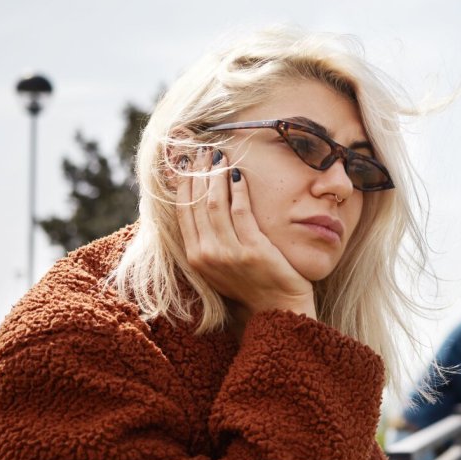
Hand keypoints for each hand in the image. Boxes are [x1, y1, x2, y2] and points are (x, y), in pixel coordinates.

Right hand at [176, 148, 315, 318]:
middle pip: (196, 204)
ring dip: (217, 177)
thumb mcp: (220, 265)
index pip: (182, 213)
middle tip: (204, 152)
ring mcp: (228, 253)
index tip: (187, 163)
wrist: (278, 308)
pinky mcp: (252, 249)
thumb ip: (208, 239)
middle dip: (199, 174)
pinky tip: (239, 176)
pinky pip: (240, 211)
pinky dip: (237, 190)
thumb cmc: (251, 283)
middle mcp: (206, 256)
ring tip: (221, 158)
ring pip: (215, 205)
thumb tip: (199, 204)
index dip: (183, 185)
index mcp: (194, 258)